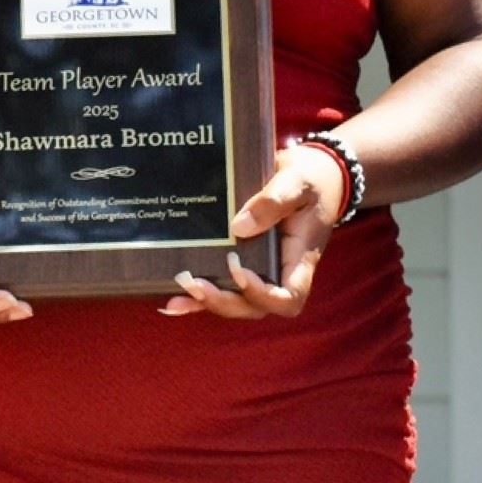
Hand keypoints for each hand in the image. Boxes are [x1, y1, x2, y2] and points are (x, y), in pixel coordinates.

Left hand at [161, 143, 342, 319]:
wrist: (309, 175)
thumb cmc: (309, 181)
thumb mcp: (297, 183)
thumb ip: (273, 202)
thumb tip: (238, 227)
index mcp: (298, 259)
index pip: (288, 297)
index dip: (263, 295)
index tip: (239, 270)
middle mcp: (279, 271)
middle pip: (256, 307)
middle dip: (225, 301)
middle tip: (195, 284)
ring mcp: (260, 269)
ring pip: (236, 301)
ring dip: (206, 301)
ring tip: (178, 290)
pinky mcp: (242, 260)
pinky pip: (223, 286)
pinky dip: (198, 296)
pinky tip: (172, 299)